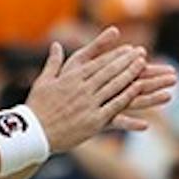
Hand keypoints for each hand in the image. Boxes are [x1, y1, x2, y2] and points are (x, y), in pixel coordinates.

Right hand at [23, 28, 149, 151]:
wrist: (34, 133)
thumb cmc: (37, 107)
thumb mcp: (43, 81)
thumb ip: (53, 62)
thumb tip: (56, 45)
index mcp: (71, 78)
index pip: (98, 63)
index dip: (116, 55)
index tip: (129, 49)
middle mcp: (82, 89)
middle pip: (109, 71)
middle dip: (127, 61)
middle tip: (142, 53)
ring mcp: (89, 104)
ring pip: (114, 86)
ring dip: (131, 75)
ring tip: (144, 67)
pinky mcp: (94, 121)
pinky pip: (115, 107)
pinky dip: (127, 97)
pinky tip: (138, 90)